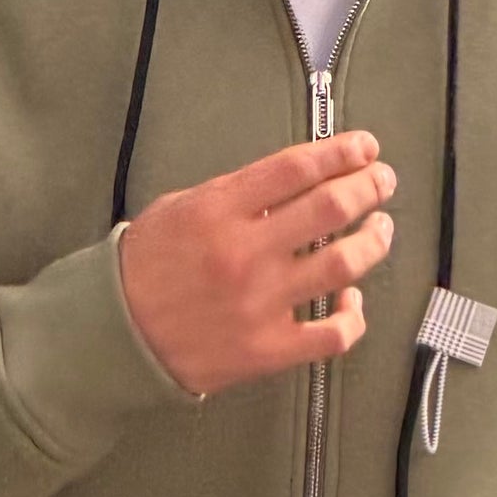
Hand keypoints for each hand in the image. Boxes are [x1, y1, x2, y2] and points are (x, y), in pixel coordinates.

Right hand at [119, 131, 395, 396]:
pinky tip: (353, 299)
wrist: (114, 335)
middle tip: (382, 180)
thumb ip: (236, 195)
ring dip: (373, 240)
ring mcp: (260, 303)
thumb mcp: (180, 208)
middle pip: (331, 208)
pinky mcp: (268, 349)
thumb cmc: (143, 269)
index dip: (341, 152)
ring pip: (344, 264)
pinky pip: (333, 334)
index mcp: (220, 210)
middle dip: (368, 186)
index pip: (298, 168)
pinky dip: (354, 315)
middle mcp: (245, 253)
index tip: (364, 147)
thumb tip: (294, 180)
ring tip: (379, 228)